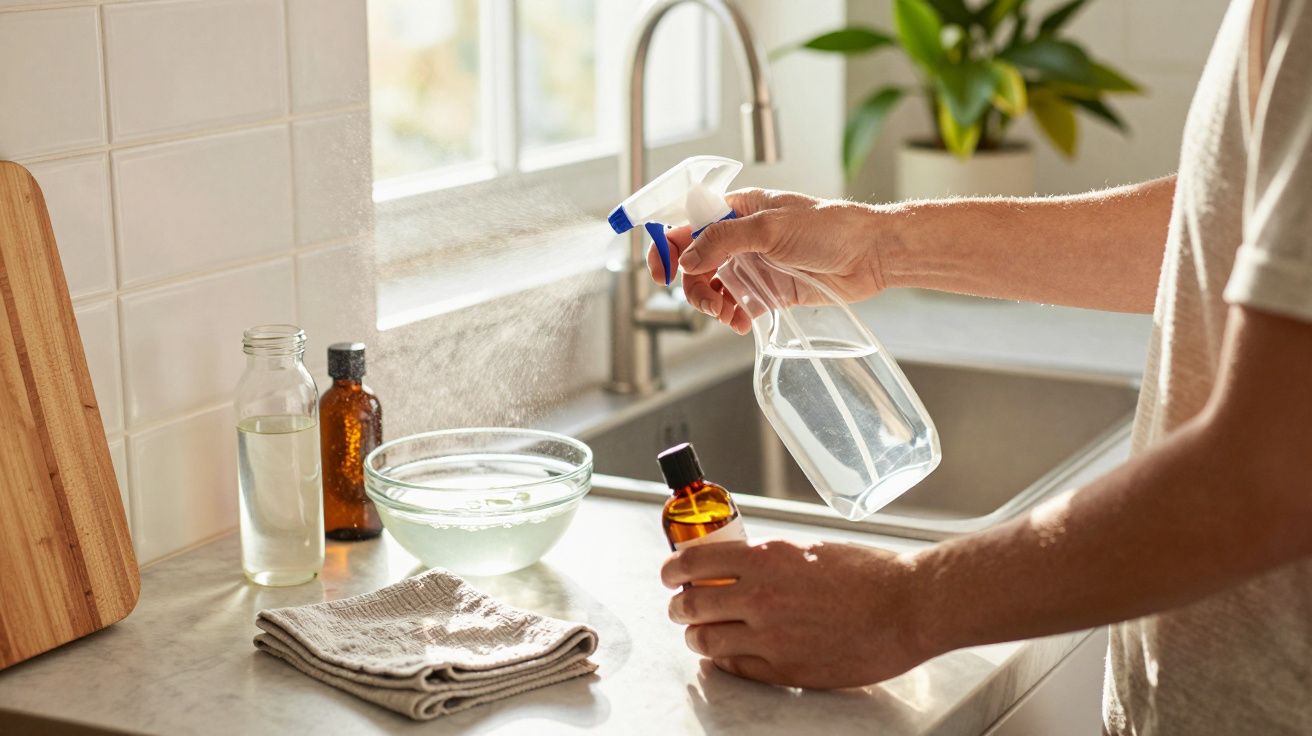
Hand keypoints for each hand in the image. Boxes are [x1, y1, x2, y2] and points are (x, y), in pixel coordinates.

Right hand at [646, 189, 888, 332]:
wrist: (871, 255)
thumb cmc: (830, 228)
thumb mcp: (771, 227)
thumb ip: (725, 240)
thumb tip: (688, 258)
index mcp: (737, 210)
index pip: (688, 225)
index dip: (668, 248)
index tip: (661, 272)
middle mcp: (740, 237)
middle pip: (694, 263)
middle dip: (693, 286)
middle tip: (708, 303)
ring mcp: (753, 265)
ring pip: (712, 287)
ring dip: (710, 304)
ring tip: (726, 315)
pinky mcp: (769, 290)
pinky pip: (736, 305)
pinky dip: (731, 316)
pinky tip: (739, 322)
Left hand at [660, 539, 933, 688]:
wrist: (907, 607)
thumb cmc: (869, 573)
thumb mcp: (807, 549)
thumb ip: (768, 559)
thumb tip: (739, 565)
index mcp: (764, 558)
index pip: (693, 562)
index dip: (672, 570)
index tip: (669, 574)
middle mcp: (760, 597)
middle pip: (690, 606)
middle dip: (679, 607)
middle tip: (681, 607)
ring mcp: (770, 637)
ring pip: (706, 641)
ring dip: (697, 636)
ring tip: (701, 633)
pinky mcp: (785, 669)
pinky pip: (735, 668)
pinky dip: (725, 661)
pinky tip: (729, 655)